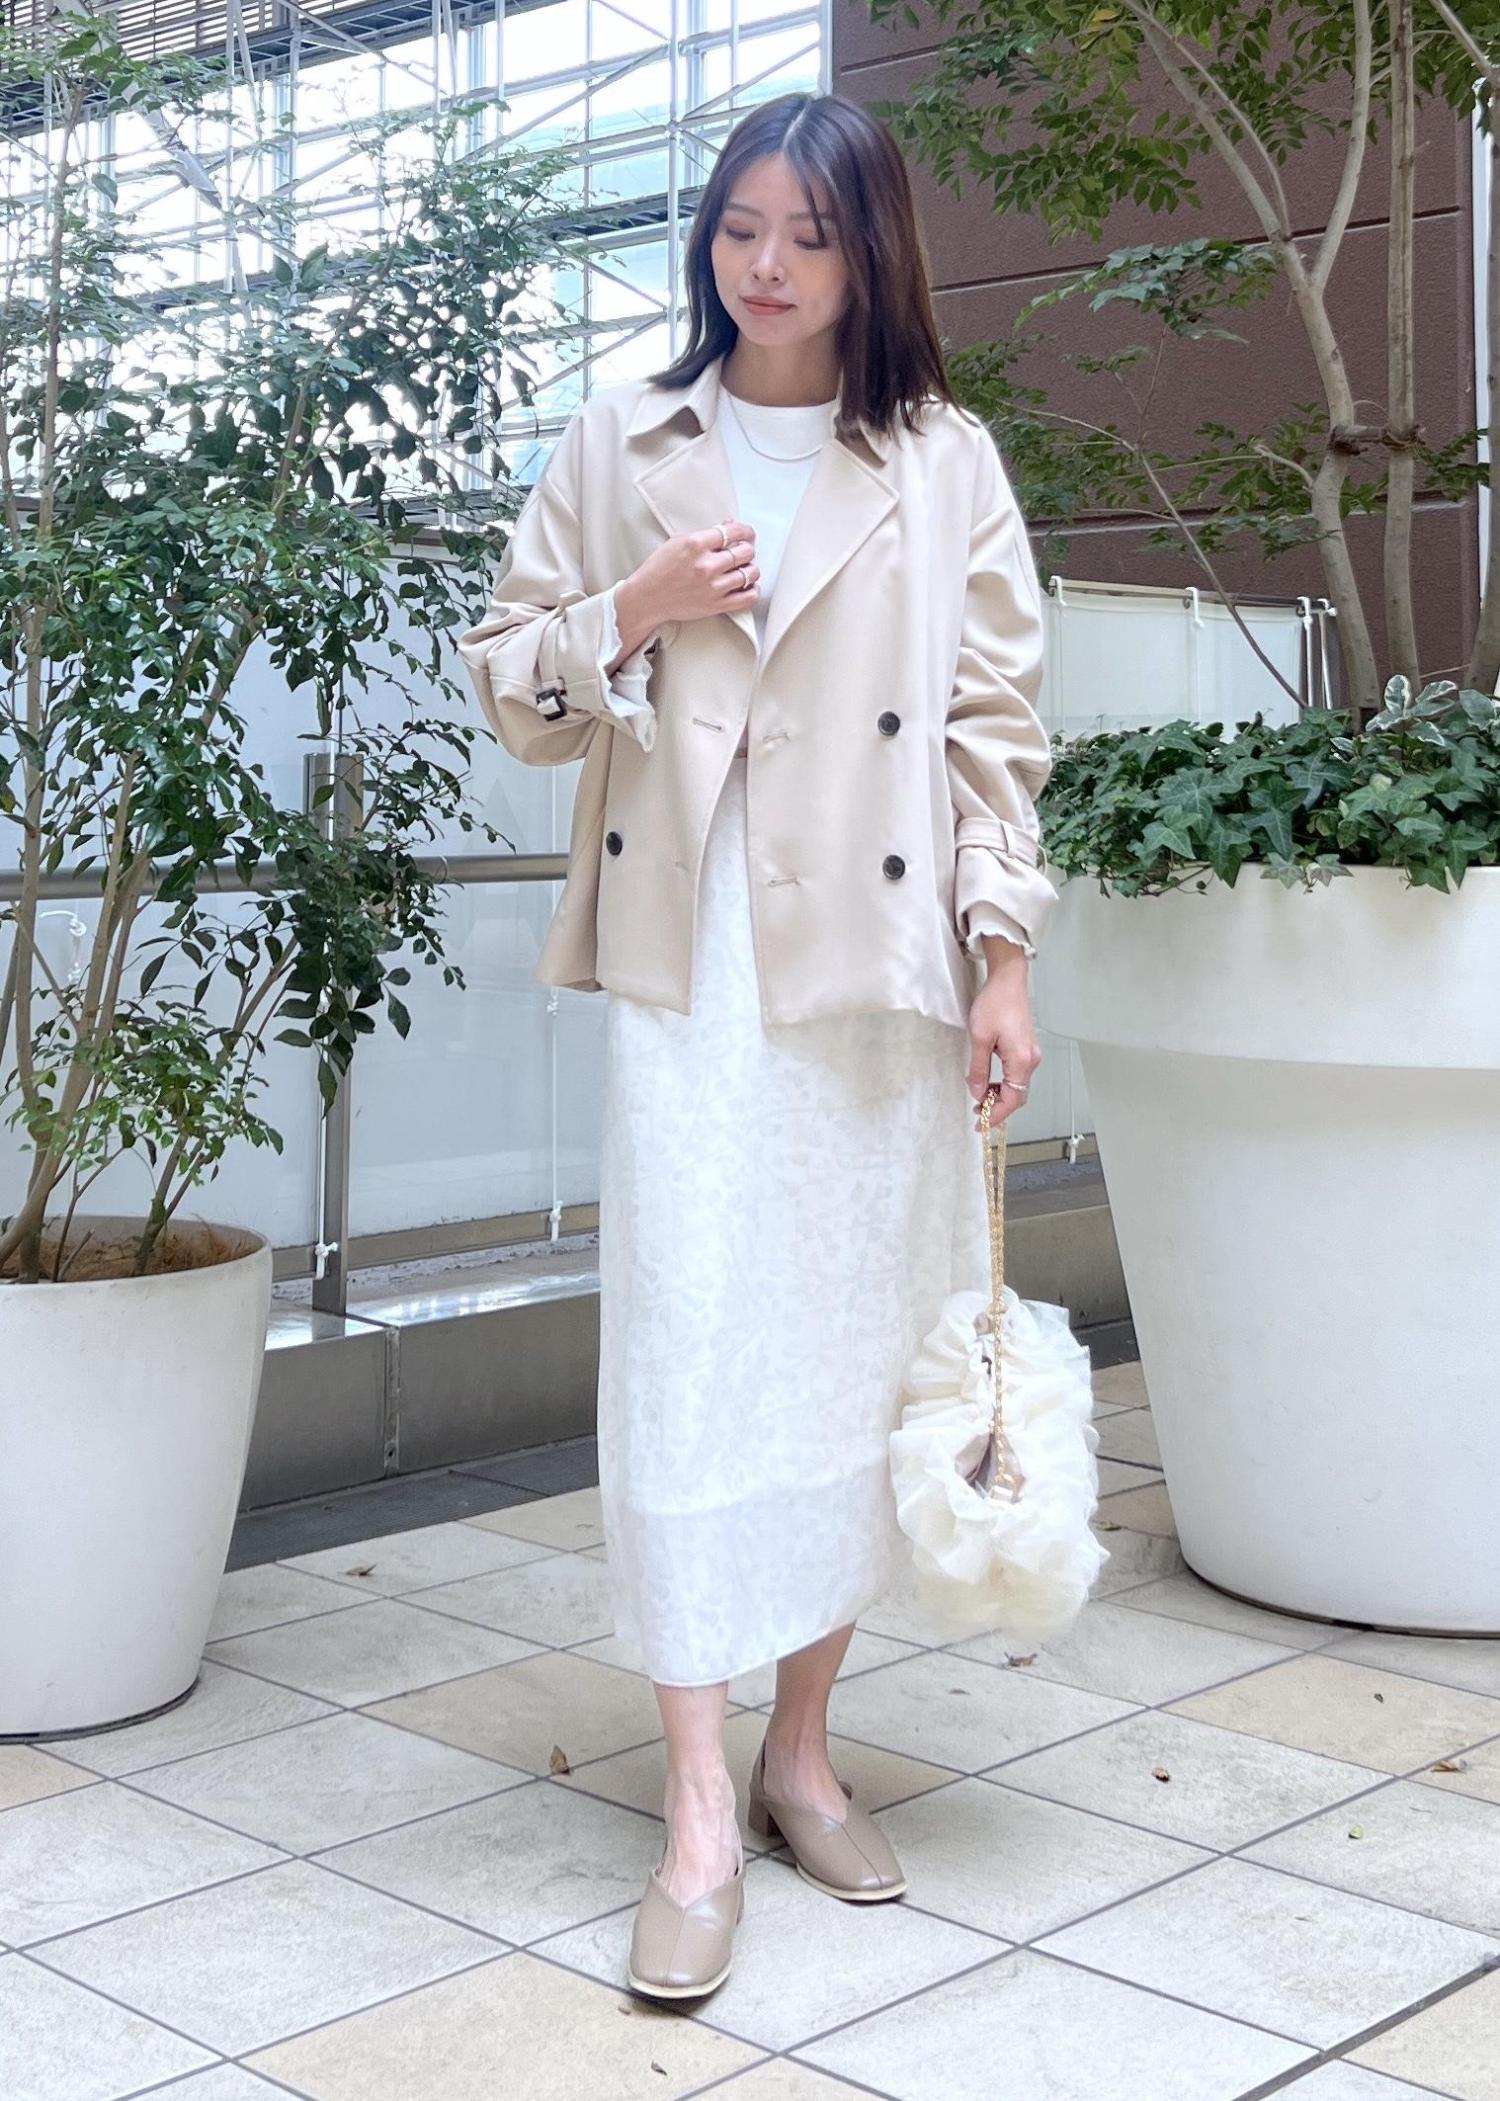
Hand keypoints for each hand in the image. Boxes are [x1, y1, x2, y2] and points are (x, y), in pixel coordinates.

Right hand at [617, 519, 759, 630]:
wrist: (647, 598)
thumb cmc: (659, 570)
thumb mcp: (677, 542)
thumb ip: (705, 534)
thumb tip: (730, 524)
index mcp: (695, 544)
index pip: (733, 532)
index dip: (745, 531)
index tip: (747, 534)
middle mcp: (706, 565)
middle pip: (745, 552)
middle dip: (747, 549)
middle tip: (744, 552)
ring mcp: (713, 586)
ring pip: (750, 573)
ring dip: (751, 569)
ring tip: (745, 569)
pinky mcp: (716, 605)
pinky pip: (748, 598)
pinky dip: (753, 590)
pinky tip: (748, 586)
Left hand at [966, 956, 1040, 1130]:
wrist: (1008, 979)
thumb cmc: (994, 1003)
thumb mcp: (979, 1038)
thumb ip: (979, 1069)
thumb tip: (978, 1093)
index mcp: (1022, 1060)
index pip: (1012, 1100)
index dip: (996, 1115)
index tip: (979, 1123)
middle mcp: (1031, 1060)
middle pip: (1018, 1096)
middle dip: (998, 1108)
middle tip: (977, 1114)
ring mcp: (1031, 1053)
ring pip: (1018, 1086)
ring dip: (1000, 1096)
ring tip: (980, 1098)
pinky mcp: (1027, 1047)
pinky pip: (1018, 1075)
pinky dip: (1004, 1084)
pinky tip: (989, 1082)